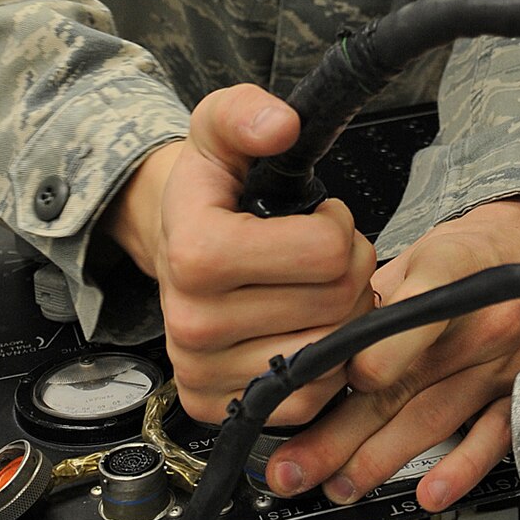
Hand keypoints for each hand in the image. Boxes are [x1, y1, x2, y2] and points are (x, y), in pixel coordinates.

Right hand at [102, 85, 376, 425]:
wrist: (171, 240)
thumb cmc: (210, 188)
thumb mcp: (220, 127)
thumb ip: (247, 113)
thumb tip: (280, 125)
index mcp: (197, 251)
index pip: (326, 251)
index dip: (336, 224)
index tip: (314, 216)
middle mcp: (192, 322)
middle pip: (338, 302)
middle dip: (348, 268)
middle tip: (322, 253)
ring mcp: (203, 371)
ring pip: (332, 352)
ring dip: (341, 315)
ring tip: (311, 287)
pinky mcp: (218, 406)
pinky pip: (311, 397)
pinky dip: (323, 362)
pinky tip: (302, 326)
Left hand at [265, 193, 519, 512]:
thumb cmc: (470, 251)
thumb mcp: (415, 253)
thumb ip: (372, 302)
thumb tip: (320, 355)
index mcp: (448, 274)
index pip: (399, 325)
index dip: (357, 364)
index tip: (315, 389)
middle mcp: (481, 320)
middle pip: (400, 386)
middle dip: (339, 435)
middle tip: (294, 467)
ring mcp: (503, 362)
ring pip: (431, 420)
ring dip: (377, 461)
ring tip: (336, 485)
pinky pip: (492, 438)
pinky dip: (461, 469)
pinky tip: (430, 493)